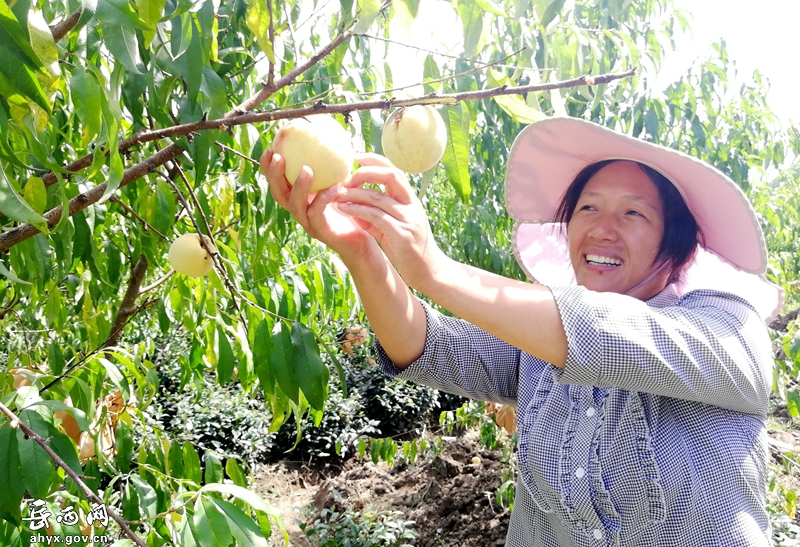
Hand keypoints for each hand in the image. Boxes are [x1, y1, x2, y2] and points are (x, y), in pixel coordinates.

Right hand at [259, 149, 377, 262]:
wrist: (361, 237)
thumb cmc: (351, 207)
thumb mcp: (342, 181)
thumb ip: (335, 165)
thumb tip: (335, 136)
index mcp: (299, 197)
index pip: (277, 182)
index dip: (269, 167)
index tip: (271, 148)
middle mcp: (299, 210)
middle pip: (279, 193)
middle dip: (275, 175)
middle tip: (278, 157)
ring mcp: (308, 222)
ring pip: (295, 205)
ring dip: (299, 186)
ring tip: (307, 170)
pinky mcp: (320, 232)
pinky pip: (317, 214)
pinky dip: (323, 200)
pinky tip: (333, 187)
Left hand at [335, 154, 447, 290]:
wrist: (430, 272)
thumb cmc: (410, 251)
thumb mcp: (393, 229)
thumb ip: (376, 216)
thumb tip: (353, 206)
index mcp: (411, 201)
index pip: (394, 171)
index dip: (374, 161)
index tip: (355, 157)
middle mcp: (412, 206)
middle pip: (390, 176)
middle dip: (365, 172)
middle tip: (345, 178)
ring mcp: (408, 219)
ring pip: (378, 197)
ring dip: (354, 193)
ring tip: (337, 193)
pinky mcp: (401, 234)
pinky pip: (376, 216)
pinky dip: (357, 210)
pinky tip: (343, 209)